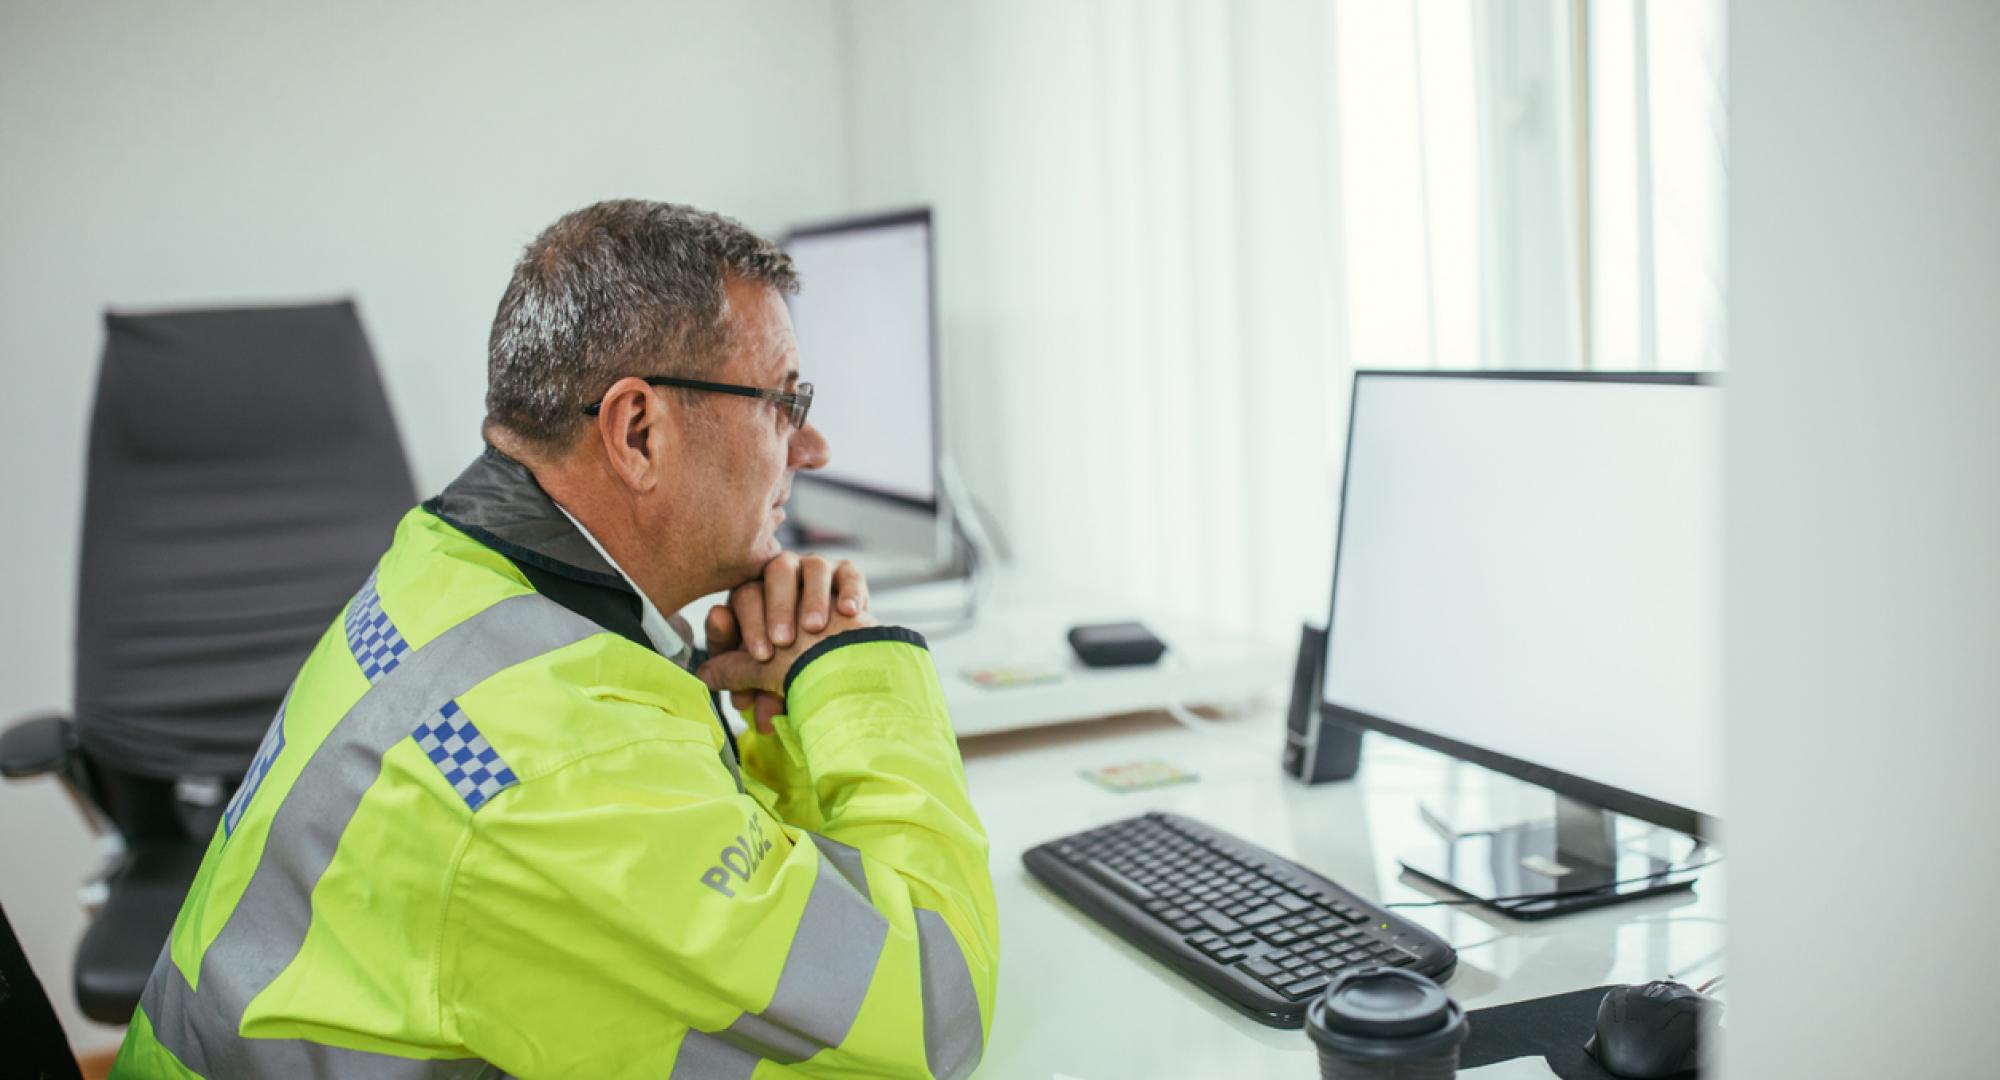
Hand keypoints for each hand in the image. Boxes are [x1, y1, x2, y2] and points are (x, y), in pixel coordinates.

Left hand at [704, 553, 870, 732]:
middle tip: (783, 642)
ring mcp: (817, 571)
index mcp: (755, 594)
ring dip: (812, 597)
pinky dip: (850, 590)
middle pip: (776, 573)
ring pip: (813, 568)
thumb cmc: (793, 672)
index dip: (750, 623)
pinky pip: (849, 574)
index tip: (761, 654)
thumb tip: (704, 675)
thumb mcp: (760, 674)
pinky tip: (849, 611)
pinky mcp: (847, 575)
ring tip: (814, 628)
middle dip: (778, 608)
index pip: (746, 594)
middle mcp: (784, 575)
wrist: (846, 671)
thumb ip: (733, 671)